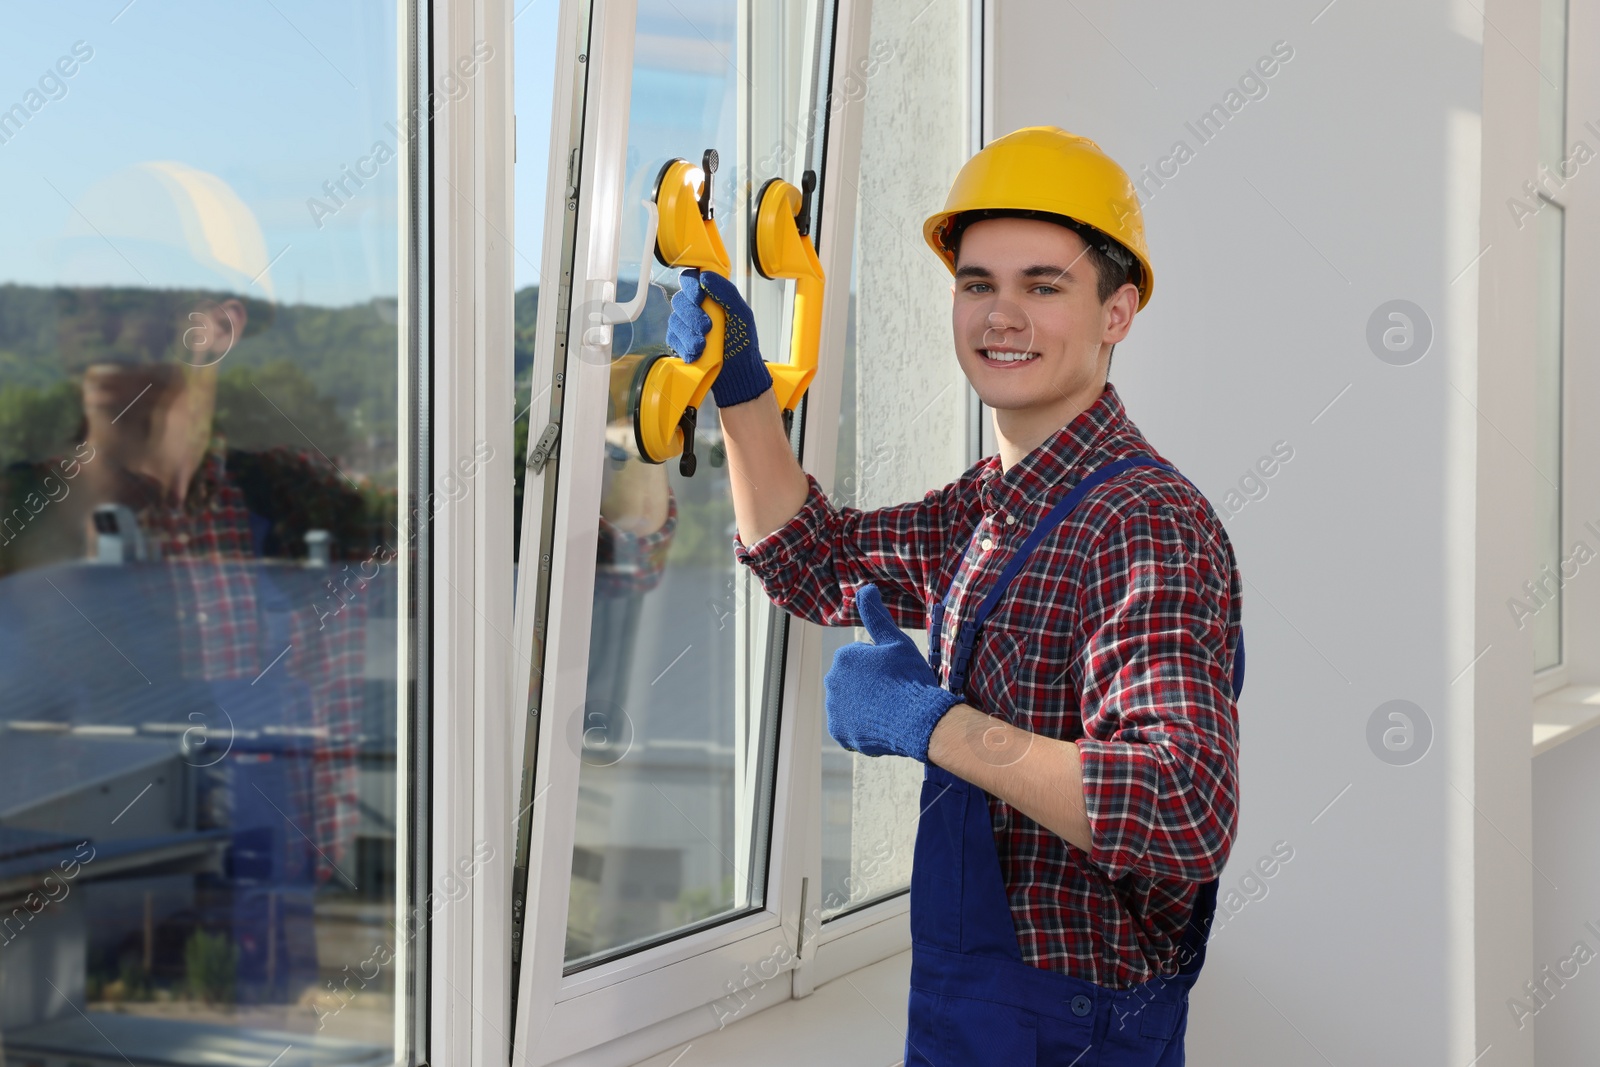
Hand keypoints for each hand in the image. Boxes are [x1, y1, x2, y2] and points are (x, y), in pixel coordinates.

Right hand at [665, 269, 772, 408]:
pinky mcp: (680, 343)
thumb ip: (726, 292)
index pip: (690, 279)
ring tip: (703, 345)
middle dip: (692, 314)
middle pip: (679, 300)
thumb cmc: (743, 342)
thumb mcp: (742, 314)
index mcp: (711, 296)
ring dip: (689, 334)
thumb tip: (705, 276)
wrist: (738, 373)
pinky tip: (697, 353)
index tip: (699, 296)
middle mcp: (696, 308)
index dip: (690, 285)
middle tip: (707, 328)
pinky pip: (672, 339)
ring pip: (674, 320)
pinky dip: (684, 346)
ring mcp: (686, 326)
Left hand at [824, 584, 962, 761]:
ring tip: (890, 709)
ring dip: (866, 705)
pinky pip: (851, 726)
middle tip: (894, 692)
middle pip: (856, 681)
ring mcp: (834, 708)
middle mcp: (832, 681)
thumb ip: (876, 614)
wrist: (918, 721)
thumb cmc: (910, 677)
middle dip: (871, 685)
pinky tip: (881, 724)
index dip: (883, 666)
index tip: (896, 674)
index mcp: (844, 657)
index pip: (864, 659)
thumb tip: (865, 588)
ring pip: (853, 703)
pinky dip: (863, 726)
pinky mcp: (839, 732)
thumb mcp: (896, 640)